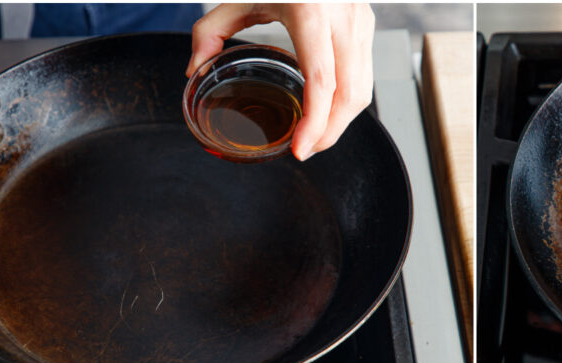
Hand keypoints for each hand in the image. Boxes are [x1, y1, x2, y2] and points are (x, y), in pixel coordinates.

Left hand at [187, 3, 374, 160]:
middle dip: (331, 131)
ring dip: (342, 120)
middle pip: (351, 94)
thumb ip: (209, 30)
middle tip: (307, 150)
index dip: (315, 123)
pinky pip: (365, 75)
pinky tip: (327, 110)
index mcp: (312, 12)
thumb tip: (194, 70)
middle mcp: (344, 19)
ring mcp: (362, 22)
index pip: (322, 81)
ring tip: (316, 136)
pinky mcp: (367, 25)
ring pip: (364, 88)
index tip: (301, 149)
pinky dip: (348, 100)